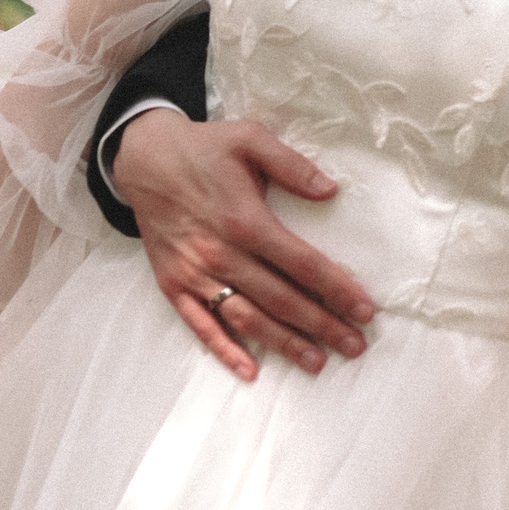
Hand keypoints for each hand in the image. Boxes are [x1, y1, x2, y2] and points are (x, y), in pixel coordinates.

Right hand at [112, 110, 375, 383]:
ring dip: (283, 344)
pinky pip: (200, 325)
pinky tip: (249, 371)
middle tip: (354, 346)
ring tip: (316, 362)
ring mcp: (195, 274)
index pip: (303, 264)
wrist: (143, 158)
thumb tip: (331, 190)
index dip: (337, 289)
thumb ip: (292, 165)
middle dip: (321, 326)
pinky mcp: (173, 285)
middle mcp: (222, 254)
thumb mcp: (250, 138)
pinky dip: (224, 350)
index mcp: (246, 220)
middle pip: (281, 300)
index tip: (365, 310)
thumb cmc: (204, 148)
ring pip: (246, 318)